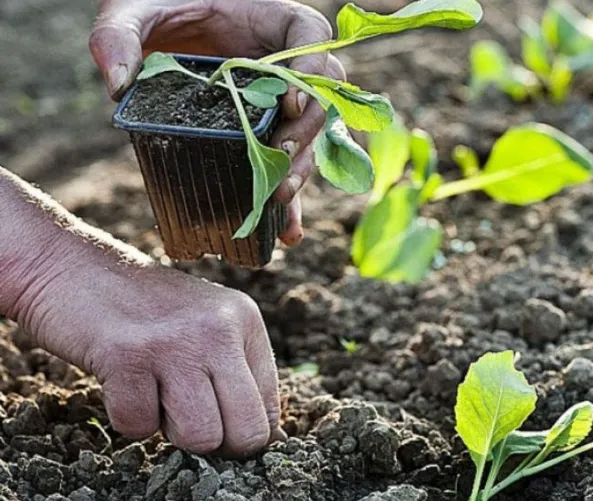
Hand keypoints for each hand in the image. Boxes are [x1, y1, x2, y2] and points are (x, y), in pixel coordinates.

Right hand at [1, 166, 283, 456]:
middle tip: (185, 419)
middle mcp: (219, 328)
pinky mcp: (128, 356)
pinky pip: (140, 427)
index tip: (214, 422)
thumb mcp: (207, 324)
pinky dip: (127, 417)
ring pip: (201, 437)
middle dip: (216, 446)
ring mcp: (175, 341)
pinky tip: (122, 381)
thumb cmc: (144, 308)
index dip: (241, 432)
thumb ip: (238, 373)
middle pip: (247, 432)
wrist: (70, 267)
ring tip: (154, 392)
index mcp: (245, 320)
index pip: (270, 408)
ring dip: (169, 431)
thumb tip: (270, 441)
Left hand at [89, 0, 346, 245]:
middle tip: (281, 156)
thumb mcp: (133, 8)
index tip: (290, 100)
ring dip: (300, 170)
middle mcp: (286, 65)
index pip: (311, 37)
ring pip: (309, 139)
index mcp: (271, 21)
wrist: (163, 31)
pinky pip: (285, 167)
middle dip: (305, 132)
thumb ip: (119, 33)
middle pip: (319, 97)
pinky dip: (290, 202)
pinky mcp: (267, 135)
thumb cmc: (159, 6)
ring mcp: (280, 104)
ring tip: (278, 197)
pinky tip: (286, 232)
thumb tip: (118, 83)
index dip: (311, 70)